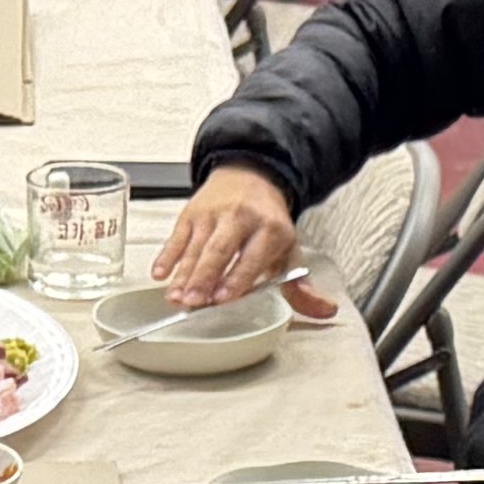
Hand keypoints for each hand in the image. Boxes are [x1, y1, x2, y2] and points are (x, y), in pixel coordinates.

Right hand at [157, 168, 297, 303]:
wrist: (250, 174)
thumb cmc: (267, 221)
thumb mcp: (288, 249)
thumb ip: (301, 285)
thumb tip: (324, 309)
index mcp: (271, 229)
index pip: (252, 257)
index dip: (236, 279)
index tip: (222, 298)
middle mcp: (241, 218)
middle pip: (219, 250)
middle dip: (204, 277)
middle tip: (194, 301)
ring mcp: (213, 215)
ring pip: (195, 247)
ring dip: (183, 274)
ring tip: (176, 298)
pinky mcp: (191, 213)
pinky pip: (176, 237)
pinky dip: (166, 257)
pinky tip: (160, 275)